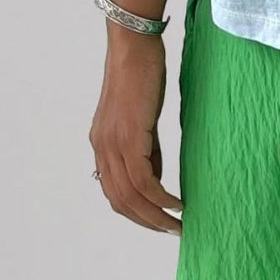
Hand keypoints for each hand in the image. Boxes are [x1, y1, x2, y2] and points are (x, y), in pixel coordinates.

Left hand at [89, 27, 182, 232]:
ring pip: (131, 195)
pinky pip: (143, 179)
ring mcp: (113, 143)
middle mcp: (102, 148)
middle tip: (172, 232)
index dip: (135, 214)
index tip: (158, 223)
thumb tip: (155, 179)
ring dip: (155, 216)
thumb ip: (146, 151)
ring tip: (177, 224)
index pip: (113, 193)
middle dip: (147, 222)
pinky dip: (160, 197)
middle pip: (120, 201)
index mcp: (102, 145)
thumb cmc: (141, 77)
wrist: (134, 47)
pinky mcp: (129, 136)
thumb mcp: (142, 121)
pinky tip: (176, 203)